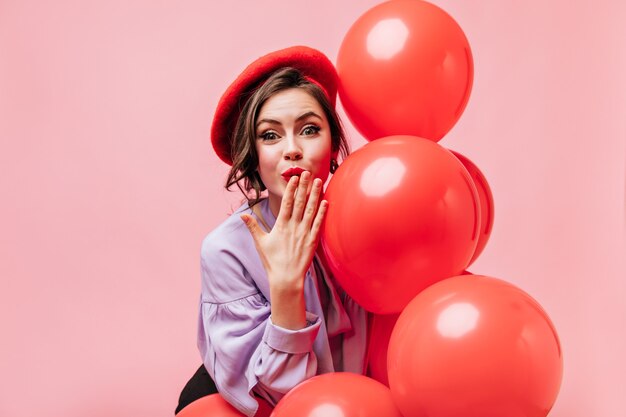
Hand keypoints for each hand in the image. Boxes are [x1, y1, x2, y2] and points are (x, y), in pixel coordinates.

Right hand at [241, 171, 327, 328]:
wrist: (286, 279)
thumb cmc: (272, 262)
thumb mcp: (260, 243)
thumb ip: (252, 226)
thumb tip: (242, 215)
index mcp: (281, 225)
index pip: (287, 203)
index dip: (291, 189)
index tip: (294, 178)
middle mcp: (293, 227)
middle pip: (300, 202)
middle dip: (304, 186)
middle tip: (308, 173)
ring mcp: (304, 233)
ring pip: (311, 210)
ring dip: (315, 195)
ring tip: (319, 182)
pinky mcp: (313, 241)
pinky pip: (319, 224)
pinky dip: (323, 212)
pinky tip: (326, 202)